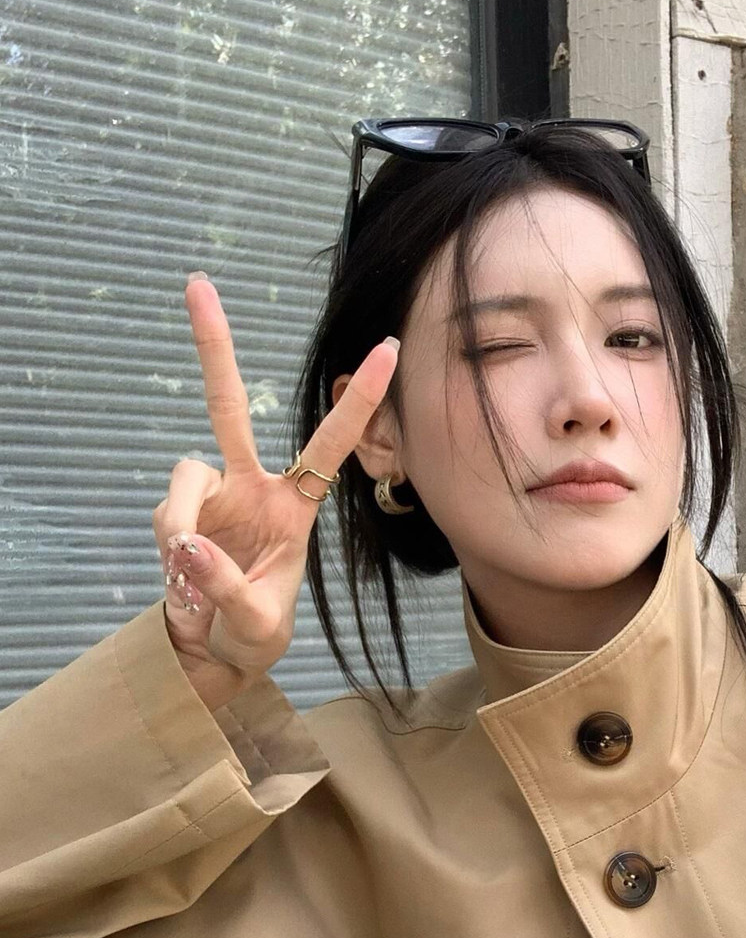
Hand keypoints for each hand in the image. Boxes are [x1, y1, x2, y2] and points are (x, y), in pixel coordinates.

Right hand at [153, 274, 399, 708]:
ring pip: (185, 479)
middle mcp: (251, 488)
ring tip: (194, 577)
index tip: (387, 348)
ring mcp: (211, 497)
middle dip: (213, 348)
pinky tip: (181, 578)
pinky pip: (167, 513)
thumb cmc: (253, 636)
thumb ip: (225, 586)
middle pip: (228, 408)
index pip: (331, 445)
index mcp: (294, 507)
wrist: (211, 653)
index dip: (359, 400)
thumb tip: (187, 545)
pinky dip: (170, 545)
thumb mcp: (255, 622)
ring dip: (183, 525)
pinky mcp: (178, 513)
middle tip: (197, 284)